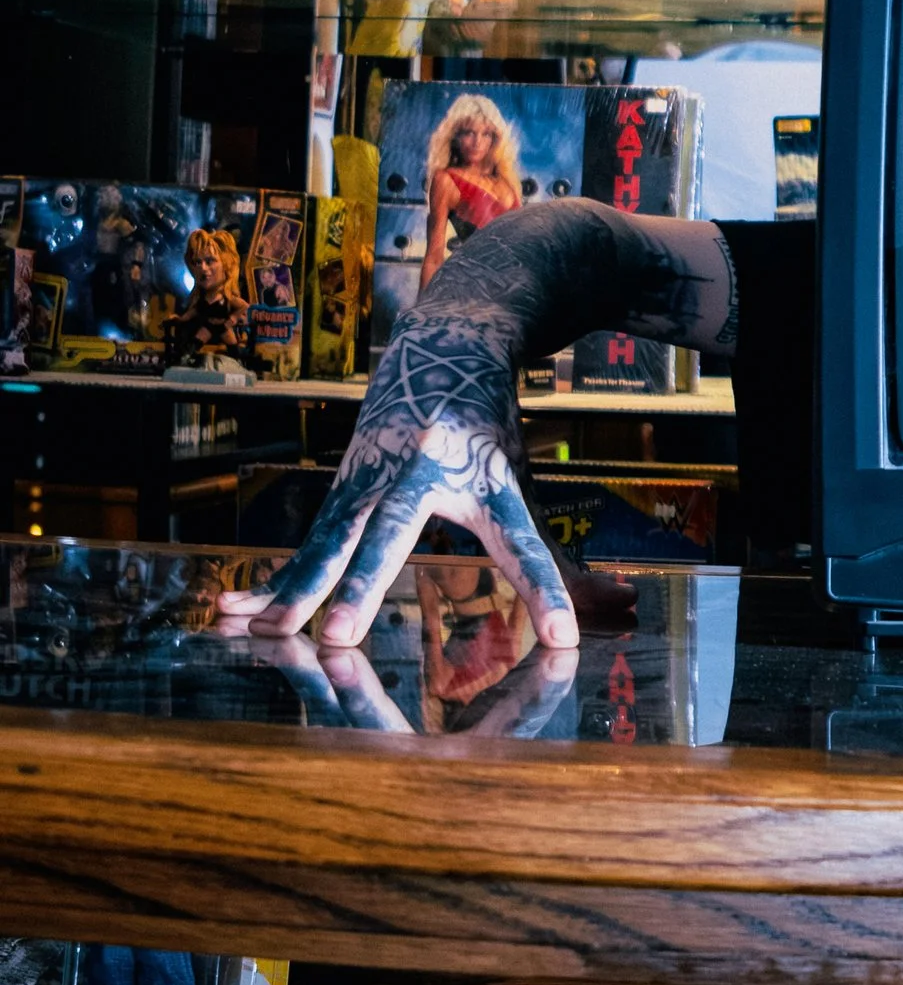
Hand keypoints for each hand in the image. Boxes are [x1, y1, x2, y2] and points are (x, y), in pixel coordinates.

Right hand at [217, 261, 574, 654]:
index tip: (562, 638)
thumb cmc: (486, 428)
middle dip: (365, 585)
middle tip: (342, 637)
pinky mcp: (343, 487)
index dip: (543, 589)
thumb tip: (586, 627)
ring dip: (296, 588)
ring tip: (267, 633)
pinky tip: (234, 613)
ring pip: (331, 538)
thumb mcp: (516, 482)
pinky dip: (276, 578)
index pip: (520, 541)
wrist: (442, 346)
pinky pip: (309, 542)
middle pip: (391, 532)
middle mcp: (419, 469)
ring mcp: (371, 474)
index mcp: (481, 473)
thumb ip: (541, 558)